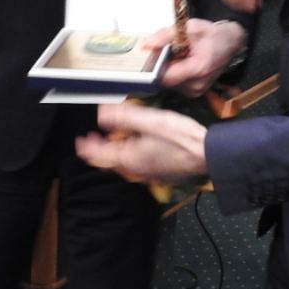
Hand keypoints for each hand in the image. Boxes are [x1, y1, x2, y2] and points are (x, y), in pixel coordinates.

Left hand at [76, 102, 207, 183]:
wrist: (209, 154)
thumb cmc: (181, 137)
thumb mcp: (150, 121)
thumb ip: (124, 117)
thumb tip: (101, 113)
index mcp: (130, 158)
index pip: (101, 154)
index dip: (88, 147)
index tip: (80, 141)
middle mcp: (138, 170)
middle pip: (112, 162)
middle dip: (101, 151)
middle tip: (93, 140)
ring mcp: (151, 174)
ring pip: (126, 165)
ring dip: (116, 154)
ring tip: (114, 142)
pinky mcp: (163, 174)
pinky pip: (141, 167)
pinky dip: (132, 157)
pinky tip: (138, 149)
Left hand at [154, 19, 246, 96]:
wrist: (231, 43)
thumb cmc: (212, 35)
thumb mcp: (189, 27)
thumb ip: (165, 35)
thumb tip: (145, 45)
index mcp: (198, 69)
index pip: (165, 76)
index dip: (153, 67)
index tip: (148, 56)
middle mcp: (197, 85)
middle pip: (164, 80)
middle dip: (160, 66)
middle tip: (163, 51)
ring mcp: (196, 91)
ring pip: (168, 83)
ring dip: (167, 69)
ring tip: (175, 55)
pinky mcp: (194, 92)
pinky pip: (175, 84)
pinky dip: (173, 73)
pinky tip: (180, 62)